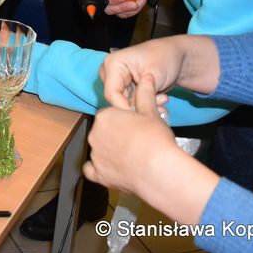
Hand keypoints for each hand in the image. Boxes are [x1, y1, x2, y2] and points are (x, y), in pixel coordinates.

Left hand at [84, 75, 178, 194]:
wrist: (159, 170)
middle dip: (115, 137)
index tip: (134, 129)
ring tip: (130, 159)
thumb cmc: (156, 140)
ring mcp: (95, 155)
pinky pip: (92, 171)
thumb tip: (146, 78)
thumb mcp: (151, 113)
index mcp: (105, 116)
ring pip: (98, 151)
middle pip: (102, 133)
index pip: (109, 116)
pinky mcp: (98, 174)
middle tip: (135, 144)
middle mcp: (95, 134)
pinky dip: (100, 170)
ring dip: (109, 153)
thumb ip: (145, 95)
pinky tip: (112, 170)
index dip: (122, 122)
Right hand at [98, 35, 217, 109]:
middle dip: (137, 107)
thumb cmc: (166, 57)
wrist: (174, 55)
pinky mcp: (124, 89)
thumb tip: (133, 113)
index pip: (111, 94)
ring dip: (144, 107)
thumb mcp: (156, 75)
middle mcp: (110, 72)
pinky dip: (145, 105)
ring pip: (124, 104)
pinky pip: (130, 103)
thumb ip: (142, 94)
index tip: (144, 116)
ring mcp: (117, 81)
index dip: (126, 108)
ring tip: (162, 100)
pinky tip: (159, 100)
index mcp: (113, 63)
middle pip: (116, 100)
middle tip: (159, 105)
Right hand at [104, 0, 148, 18]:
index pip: (102, 0)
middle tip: (133, 1)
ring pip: (122, 13)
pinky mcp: (126, 8)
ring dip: (134, 7)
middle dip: (123, 7)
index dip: (112, 1)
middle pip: (111, 10)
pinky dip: (139, 7)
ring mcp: (117, 5)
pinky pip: (131, 13)